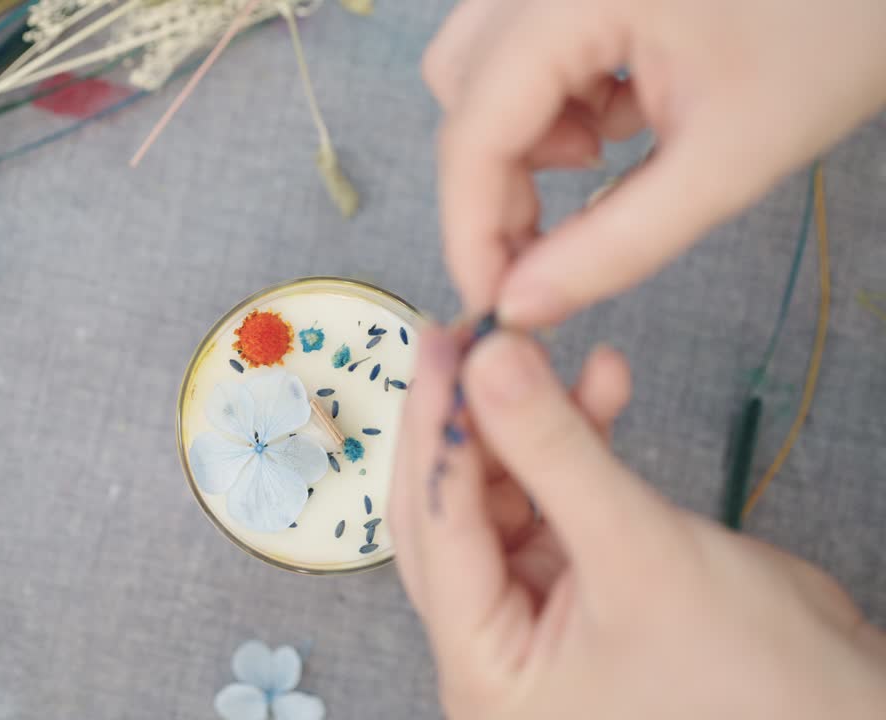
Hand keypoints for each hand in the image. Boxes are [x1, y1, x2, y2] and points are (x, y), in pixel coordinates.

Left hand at [390, 327, 885, 718]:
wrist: (839, 709)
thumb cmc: (750, 677)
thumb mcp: (638, 549)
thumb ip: (553, 450)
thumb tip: (486, 362)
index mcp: (483, 668)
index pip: (434, 527)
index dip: (435, 428)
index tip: (441, 344)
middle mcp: (489, 646)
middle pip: (451, 509)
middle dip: (471, 420)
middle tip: (475, 339)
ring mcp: (527, 612)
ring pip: (500, 493)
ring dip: (527, 422)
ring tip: (552, 352)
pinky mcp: (568, 581)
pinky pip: (548, 496)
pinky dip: (569, 442)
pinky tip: (599, 385)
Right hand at [425, 0, 885, 324]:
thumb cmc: (833, 36)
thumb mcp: (726, 160)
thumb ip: (615, 245)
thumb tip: (521, 306)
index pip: (473, 131)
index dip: (471, 230)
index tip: (497, 305)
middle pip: (461, 93)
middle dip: (501, 177)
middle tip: (557, 238)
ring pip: (482, 68)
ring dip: (527, 134)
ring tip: (614, 152)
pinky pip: (523, 44)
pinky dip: (555, 97)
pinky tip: (625, 107)